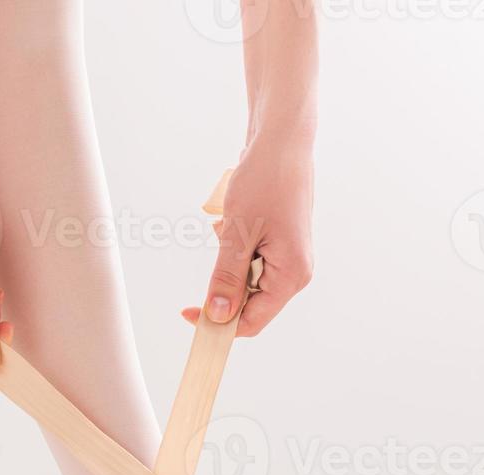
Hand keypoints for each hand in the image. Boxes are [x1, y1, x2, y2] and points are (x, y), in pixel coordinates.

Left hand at [182, 139, 314, 334]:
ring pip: (246, 281)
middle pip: (249, 305)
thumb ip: (227, 278)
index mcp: (292, 275)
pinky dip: (234, 247)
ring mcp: (288, 259)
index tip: (188, 314)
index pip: (252, 322)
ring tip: (233, 223)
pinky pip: (249, 261)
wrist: (282, 141)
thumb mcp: (238, 233)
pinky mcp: (279, 245)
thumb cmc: (266, 180)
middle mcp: (295, 273)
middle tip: (219, 244)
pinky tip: (236, 218)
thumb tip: (217, 315)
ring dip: (228, 261)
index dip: (219, 324)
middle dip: (224, 284)